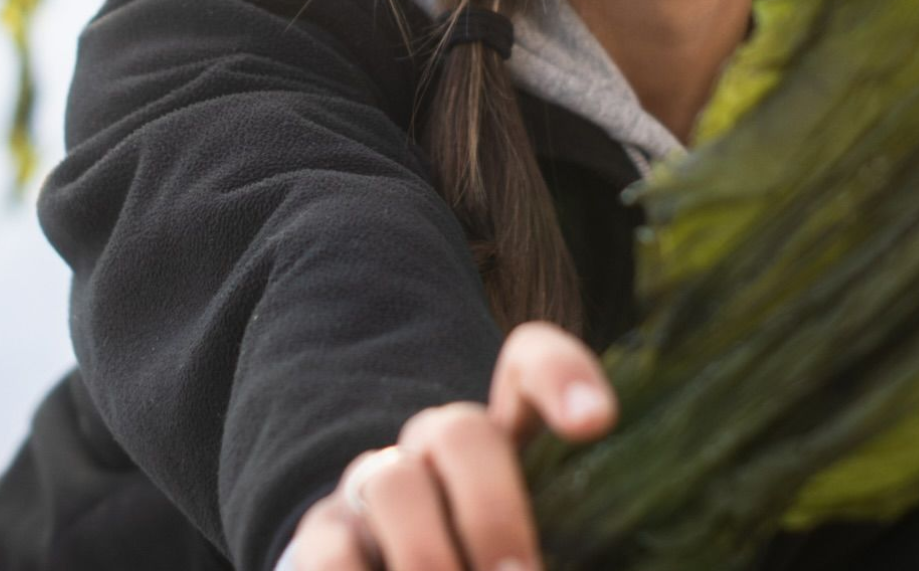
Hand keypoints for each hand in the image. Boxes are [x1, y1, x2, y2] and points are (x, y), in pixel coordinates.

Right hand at [287, 321, 616, 569]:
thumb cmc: (488, 560)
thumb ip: (548, 541)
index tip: (596, 421)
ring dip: (429, 555)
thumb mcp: (519, 544)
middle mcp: (434, 449)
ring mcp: (373, 487)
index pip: (525, 368)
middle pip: (461, 432)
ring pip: (395, 485)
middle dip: (493, 510)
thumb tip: (546, 561)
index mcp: (502, 442)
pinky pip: (332, 548)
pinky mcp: (322, 534)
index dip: (559, 374)